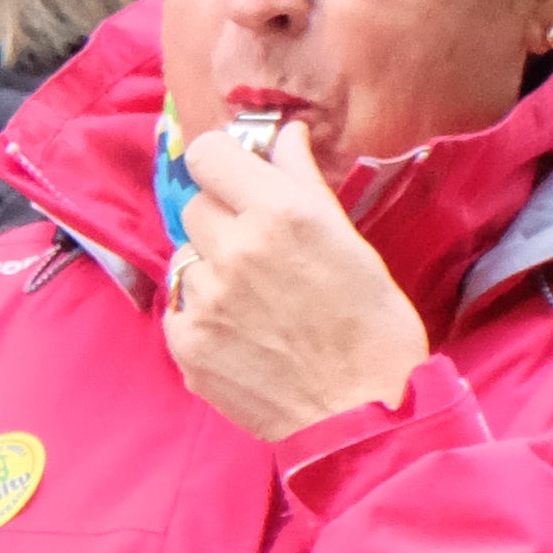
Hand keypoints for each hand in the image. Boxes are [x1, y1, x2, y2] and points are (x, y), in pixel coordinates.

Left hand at [164, 120, 426, 441]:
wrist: (363, 418)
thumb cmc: (373, 329)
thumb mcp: (350, 242)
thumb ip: (304, 182)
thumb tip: (283, 135)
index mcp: (281, 213)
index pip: (209, 154)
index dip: (222, 164)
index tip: (237, 180)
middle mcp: (236, 248)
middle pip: (195, 205)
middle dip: (222, 220)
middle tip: (258, 252)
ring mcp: (206, 298)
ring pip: (186, 258)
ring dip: (212, 270)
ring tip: (255, 302)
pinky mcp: (187, 343)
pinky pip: (179, 306)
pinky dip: (202, 315)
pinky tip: (242, 334)